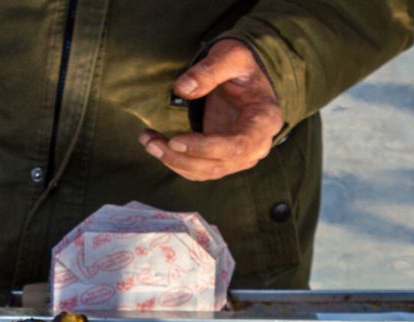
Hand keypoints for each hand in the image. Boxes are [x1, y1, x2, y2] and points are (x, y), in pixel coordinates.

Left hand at [140, 39, 282, 180]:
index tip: (175, 140)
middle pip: (218, 164)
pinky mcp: (224, 160)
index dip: (205, 147)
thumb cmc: (241, 67)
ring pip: (206, 172)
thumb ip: (209, 71)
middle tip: (151, 142)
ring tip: (148, 141)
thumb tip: (182, 89)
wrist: (246, 80)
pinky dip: (175, 162)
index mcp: (265, 120)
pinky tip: (157, 144)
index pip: (237, 145)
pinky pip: (199, 171)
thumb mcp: (231, 56)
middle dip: (181, 158)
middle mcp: (257, 145)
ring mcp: (241, 157)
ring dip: (173, 162)